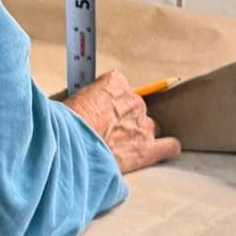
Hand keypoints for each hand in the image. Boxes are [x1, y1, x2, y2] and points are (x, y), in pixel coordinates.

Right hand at [63, 70, 180, 175]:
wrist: (71, 147)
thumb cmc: (66, 124)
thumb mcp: (71, 99)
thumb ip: (85, 98)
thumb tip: (82, 105)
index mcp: (115, 83)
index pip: (119, 88)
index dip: (109, 104)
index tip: (101, 113)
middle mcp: (133, 101)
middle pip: (135, 109)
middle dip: (124, 121)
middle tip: (107, 134)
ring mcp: (143, 125)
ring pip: (149, 128)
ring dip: (139, 136)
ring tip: (124, 148)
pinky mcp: (147, 149)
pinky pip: (168, 147)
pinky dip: (167, 149)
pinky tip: (162, 151)